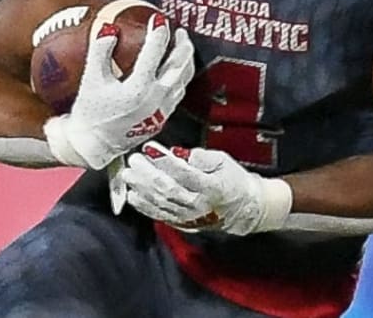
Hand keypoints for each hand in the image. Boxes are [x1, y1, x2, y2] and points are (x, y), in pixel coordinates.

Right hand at [44, 16, 194, 168]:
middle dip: (183, 45)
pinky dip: (180, 78)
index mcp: (138, 88)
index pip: (155, 53)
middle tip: (180, 32)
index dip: (159, 33)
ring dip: (186, 61)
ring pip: (183, 80)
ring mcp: (161, 110)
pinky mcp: (162, 118)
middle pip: (179, 65)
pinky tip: (175, 72)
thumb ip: (100, 50)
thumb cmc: (90, 112)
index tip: (159, 19)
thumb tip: (109, 28)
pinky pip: (178, 93)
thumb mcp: (91, 79)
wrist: (94, 145)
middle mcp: (155, 99)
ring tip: (182, 48)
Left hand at [119, 141, 291, 235]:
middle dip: (147, 175)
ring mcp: (189, 217)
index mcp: (212, 187)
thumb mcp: (223, 161)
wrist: (243, 208)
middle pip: (168, 189)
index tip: (150, 149)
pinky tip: (133, 196)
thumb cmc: (233, 180)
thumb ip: (202, 157)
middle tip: (134, 161)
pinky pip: (160, 215)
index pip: (184, 174)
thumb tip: (179, 154)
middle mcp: (199, 205)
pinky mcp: (182, 223)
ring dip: (142, 189)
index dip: (165, 161)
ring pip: (161, 203)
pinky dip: (145, 207)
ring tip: (129, 176)